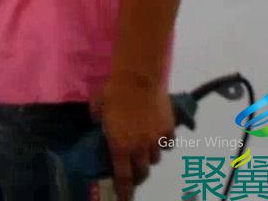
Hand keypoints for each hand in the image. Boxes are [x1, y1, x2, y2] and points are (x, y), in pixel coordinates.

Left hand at [92, 76, 174, 200]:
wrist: (139, 79)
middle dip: (138, 174)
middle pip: (142, 171)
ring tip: (145, 148)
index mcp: (119, 145)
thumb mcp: (98, 107)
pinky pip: (168, 144)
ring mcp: (156, 140)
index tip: (124, 198)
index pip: (123, 176)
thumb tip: (98, 121)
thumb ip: (98, 119)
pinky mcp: (169, 130)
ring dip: (149, 156)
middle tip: (134, 172)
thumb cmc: (114, 92)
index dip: (124, 190)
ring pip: (155, 158)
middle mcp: (139, 148)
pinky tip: (158, 136)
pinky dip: (163, 144)